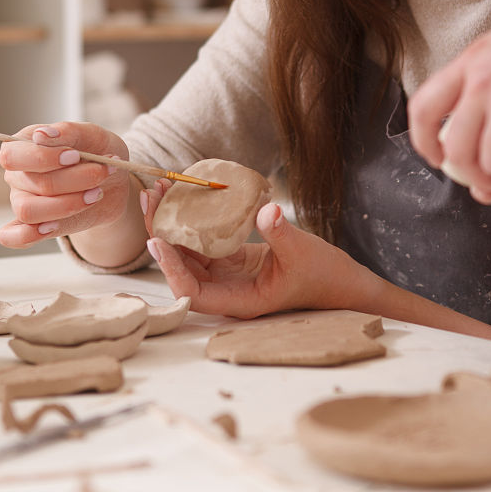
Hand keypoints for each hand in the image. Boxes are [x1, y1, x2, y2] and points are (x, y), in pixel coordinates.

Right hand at [0, 122, 130, 247]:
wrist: (114, 183)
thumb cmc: (99, 153)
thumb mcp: (93, 135)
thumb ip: (68, 131)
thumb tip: (41, 135)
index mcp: (24, 146)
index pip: (12, 155)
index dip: (43, 158)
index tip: (75, 156)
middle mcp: (18, 175)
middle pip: (31, 184)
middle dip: (72, 180)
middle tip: (101, 173)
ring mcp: (22, 202)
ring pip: (29, 211)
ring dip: (68, 205)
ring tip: (96, 194)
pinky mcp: (33, 226)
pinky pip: (13, 237)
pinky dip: (28, 236)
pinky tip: (53, 227)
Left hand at [143, 182, 364, 317]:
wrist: (340, 282)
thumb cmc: (323, 275)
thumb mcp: (303, 252)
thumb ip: (281, 234)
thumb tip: (265, 210)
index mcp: (239, 299)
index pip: (193, 292)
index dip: (172, 268)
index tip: (157, 240)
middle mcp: (227, 290)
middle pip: (182, 268)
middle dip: (162, 235)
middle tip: (150, 200)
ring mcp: (228, 274)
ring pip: (189, 253)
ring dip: (172, 224)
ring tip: (161, 192)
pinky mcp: (233, 258)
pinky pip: (204, 241)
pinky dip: (192, 221)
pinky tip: (185, 197)